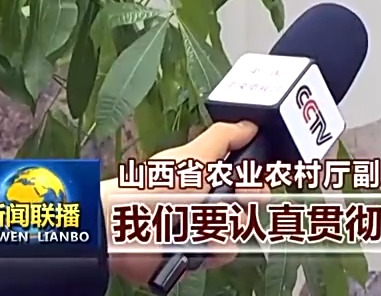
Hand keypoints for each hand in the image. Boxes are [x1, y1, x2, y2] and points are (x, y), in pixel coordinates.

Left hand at [102, 120, 265, 285]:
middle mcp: (208, 201)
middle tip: (235, 197)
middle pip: (250, 202)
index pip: (247, 174)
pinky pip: (224, 253)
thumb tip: (248, 125)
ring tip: (204, 220)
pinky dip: (213, 247)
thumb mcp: (192, 155)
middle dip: (248, 199)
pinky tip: (199, 239)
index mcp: (207, 174)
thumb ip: (223, 137)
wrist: (122, 228)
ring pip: (240, 228)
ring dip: (226, 224)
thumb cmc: (150, 188)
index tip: (257, 175)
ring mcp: (203, 228)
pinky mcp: (198, 255)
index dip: (257, 175)